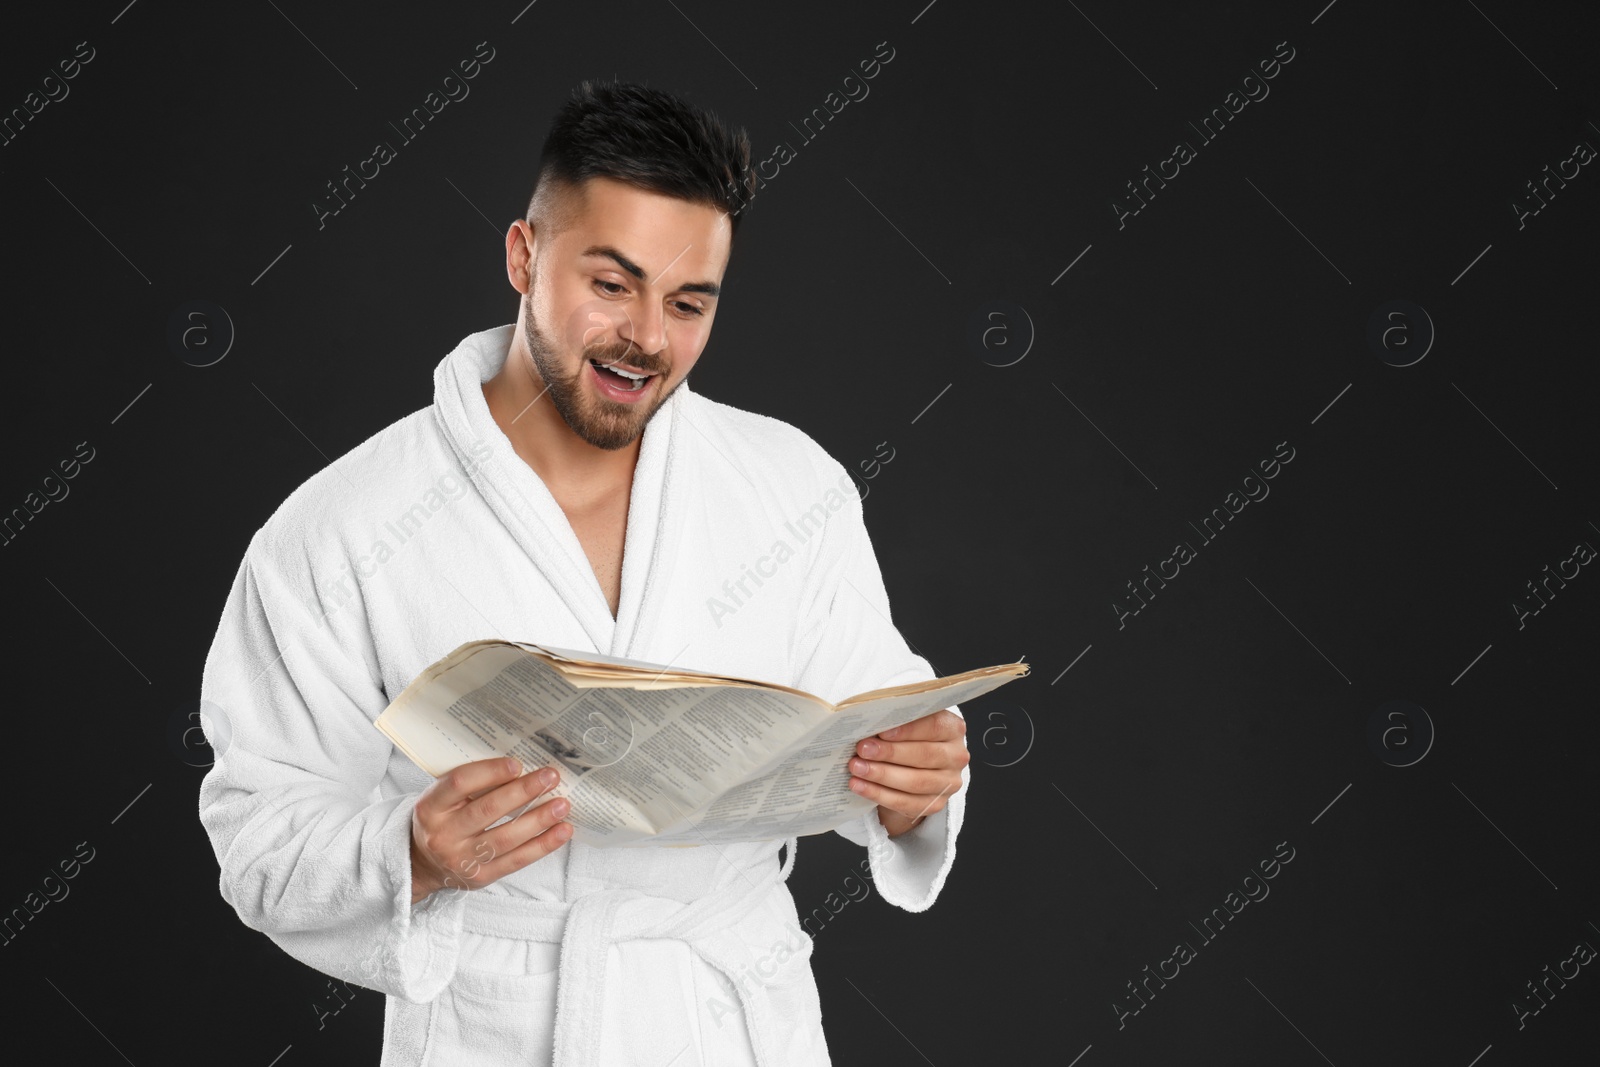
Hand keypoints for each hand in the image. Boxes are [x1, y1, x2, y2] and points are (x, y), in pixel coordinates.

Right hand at [409, 756, 571, 903]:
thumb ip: (472, 783)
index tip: (517, 763)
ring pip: (506, 838)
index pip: (460, 783)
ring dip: (539, 820)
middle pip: (487, 810)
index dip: (490, 772)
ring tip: (563, 804)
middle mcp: (443, 834)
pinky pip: (516, 860)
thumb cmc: (442, 819)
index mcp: (431, 807)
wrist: (423, 864)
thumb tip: (520, 766)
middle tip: (551, 777)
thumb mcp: (443, 798)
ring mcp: (462, 859)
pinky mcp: (481, 877)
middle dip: (524, 791)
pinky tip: (562, 831)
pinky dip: (543, 845)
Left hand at [849, 708, 967, 837]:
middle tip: (862, 749)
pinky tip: (859, 786)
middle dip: (890, 753)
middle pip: (924, 755)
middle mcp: (956, 756)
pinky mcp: (935, 804)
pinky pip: (905, 803)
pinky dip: (878, 794)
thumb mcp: (909, 722)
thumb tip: (869, 722)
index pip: (935, 726)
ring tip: (856, 768)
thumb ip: (896, 720)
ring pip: (915, 782)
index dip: (908, 730)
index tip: (882, 731)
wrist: (915, 766)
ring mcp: (948, 783)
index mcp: (953, 728)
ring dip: (881, 775)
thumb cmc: (909, 736)